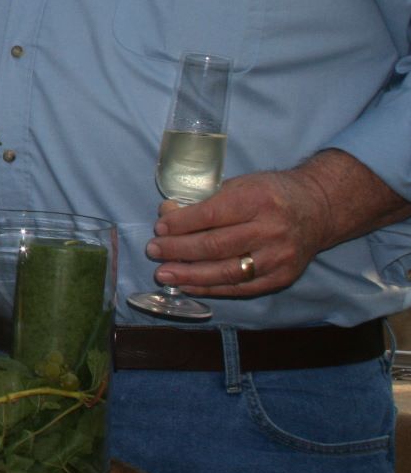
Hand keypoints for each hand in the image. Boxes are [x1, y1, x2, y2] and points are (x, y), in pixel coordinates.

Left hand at [148, 170, 328, 296]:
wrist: (318, 209)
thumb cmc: (271, 193)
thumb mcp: (240, 184)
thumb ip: (205, 200)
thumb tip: (167, 213)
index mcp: (258, 200)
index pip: (211, 215)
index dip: (181, 224)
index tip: (159, 228)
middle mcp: (271, 230)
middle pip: (215, 246)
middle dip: (178, 250)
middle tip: (153, 251)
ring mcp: (278, 257)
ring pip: (226, 271)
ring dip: (190, 274)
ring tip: (164, 273)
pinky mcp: (282, 277)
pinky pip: (240, 287)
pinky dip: (211, 288)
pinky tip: (188, 284)